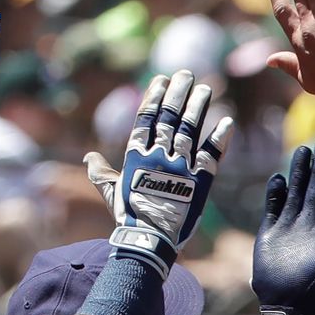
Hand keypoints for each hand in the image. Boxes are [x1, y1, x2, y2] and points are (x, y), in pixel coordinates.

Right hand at [82, 70, 233, 278]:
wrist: (149, 241)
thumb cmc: (128, 218)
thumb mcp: (112, 193)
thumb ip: (101, 173)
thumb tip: (88, 158)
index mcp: (137, 156)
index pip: (146, 119)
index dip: (153, 98)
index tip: (160, 80)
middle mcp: (159, 155)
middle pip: (170, 117)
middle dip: (177, 93)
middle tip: (185, 74)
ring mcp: (180, 166)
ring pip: (190, 129)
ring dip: (198, 107)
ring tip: (205, 88)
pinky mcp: (200, 181)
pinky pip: (211, 154)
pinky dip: (219, 138)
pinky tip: (226, 121)